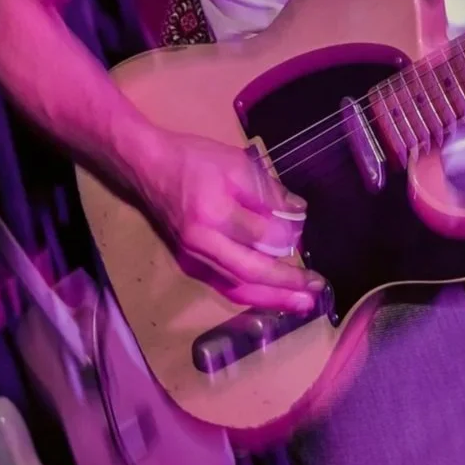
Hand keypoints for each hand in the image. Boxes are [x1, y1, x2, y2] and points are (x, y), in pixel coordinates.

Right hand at [135, 131, 323, 312]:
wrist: (149, 167)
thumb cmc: (195, 160)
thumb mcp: (237, 164)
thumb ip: (269, 192)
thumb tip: (298, 215)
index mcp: (212, 214)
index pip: (258, 236)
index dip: (286, 239)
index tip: (303, 237)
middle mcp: (201, 243)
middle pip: (248, 273)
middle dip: (285, 286)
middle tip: (315, 292)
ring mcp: (192, 258)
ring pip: (236, 288)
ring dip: (272, 299)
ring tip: (302, 303)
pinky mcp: (190, 264)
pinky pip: (224, 286)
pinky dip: (252, 294)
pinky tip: (273, 297)